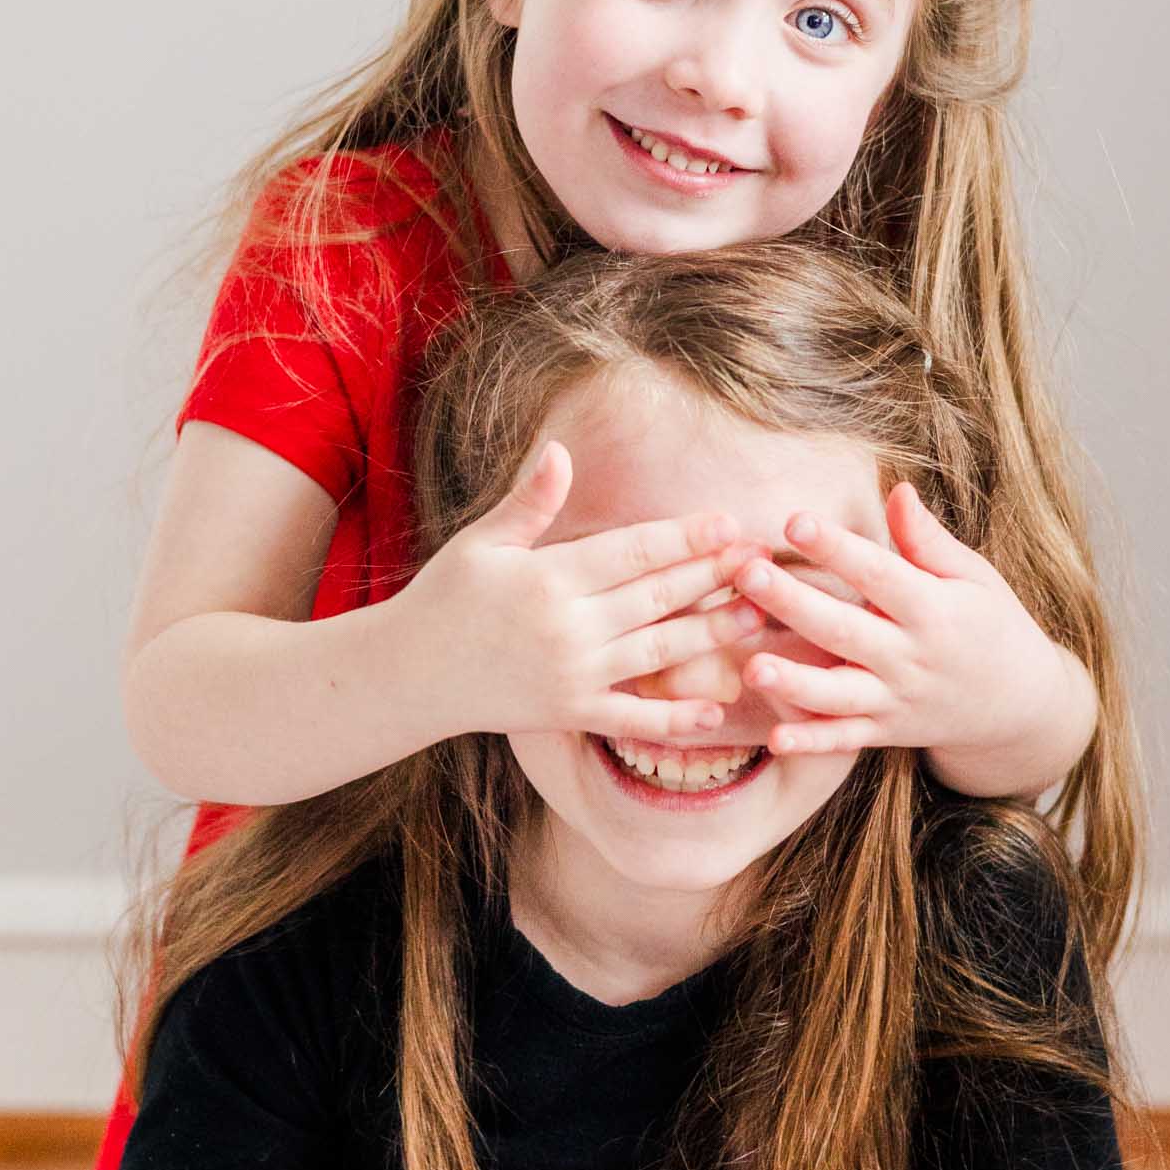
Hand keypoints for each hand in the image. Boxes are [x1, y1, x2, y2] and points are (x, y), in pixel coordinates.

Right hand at [405, 439, 773, 746]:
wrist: (406, 676)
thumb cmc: (444, 599)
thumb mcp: (482, 543)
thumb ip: (529, 502)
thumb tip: (561, 450)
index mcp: (549, 578)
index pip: (633, 552)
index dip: (685, 536)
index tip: (729, 522)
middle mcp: (567, 628)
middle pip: (657, 597)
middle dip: (714, 576)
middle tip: (763, 561)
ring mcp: (572, 676)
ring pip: (658, 653)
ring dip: (711, 635)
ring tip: (756, 615)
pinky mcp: (569, 714)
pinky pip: (633, 718)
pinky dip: (676, 719)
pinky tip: (718, 711)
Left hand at [727, 481, 1070, 764]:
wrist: (1021, 705)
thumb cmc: (991, 625)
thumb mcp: (974, 577)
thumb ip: (929, 540)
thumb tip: (898, 490)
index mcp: (933, 610)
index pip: (879, 574)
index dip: (836, 548)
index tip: (794, 520)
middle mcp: (911, 657)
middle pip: (845, 630)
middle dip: (793, 604)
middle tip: (745, 575)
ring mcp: (897, 700)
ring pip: (839, 694)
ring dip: (795, 682)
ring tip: (751, 667)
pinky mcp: (887, 733)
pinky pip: (845, 740)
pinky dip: (812, 742)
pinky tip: (774, 739)